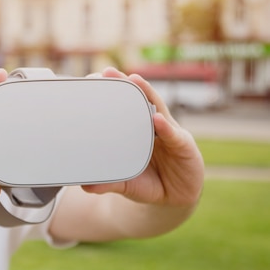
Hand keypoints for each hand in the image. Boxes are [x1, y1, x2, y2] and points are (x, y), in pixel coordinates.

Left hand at [81, 67, 203, 207]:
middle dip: (125, 84)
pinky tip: (157, 120)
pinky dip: (166, 128)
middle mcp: (152, 126)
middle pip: (139, 100)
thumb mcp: (126, 183)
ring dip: (146, 93)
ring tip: (133, 80)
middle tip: (108, 72)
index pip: (123, 108)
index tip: (92, 79)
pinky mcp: (184, 146)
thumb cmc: (148, 181)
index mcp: (135, 131)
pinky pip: (174, 136)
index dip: (111, 94)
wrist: (175, 197)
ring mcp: (169, 133)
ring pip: (157, 109)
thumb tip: (85, 186)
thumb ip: (109, 182)